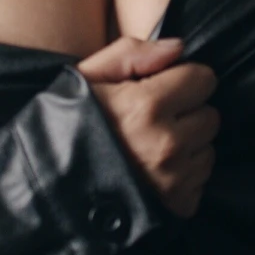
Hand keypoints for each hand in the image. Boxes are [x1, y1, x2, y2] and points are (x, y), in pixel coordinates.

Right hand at [76, 36, 218, 218]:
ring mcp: (175, 180)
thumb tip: (178, 47)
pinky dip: (183, 176)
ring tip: (149, 150)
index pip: (203, 79)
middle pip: (209, 115)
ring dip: (187, 146)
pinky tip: (152, 174)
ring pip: (207, 149)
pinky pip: (200, 180)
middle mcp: (167, 145)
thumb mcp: (85, 79)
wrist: (44, 191)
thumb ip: (132, 54)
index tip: (161, 89)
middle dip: (186, 114)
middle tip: (152, 122)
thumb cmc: (63, 128)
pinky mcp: (179, 207)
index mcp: (147, 107)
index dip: (181, 80)